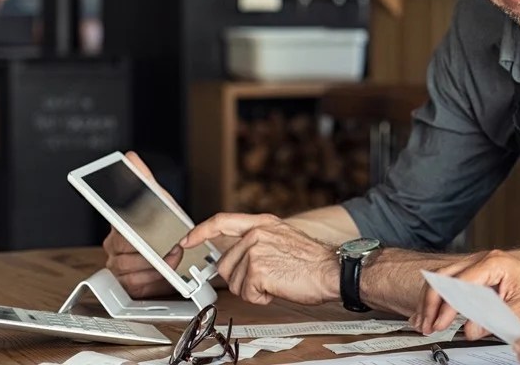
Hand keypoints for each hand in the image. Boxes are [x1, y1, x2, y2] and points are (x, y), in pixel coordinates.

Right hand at [101, 152, 179, 297]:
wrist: (176, 248)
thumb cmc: (164, 224)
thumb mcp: (158, 199)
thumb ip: (143, 179)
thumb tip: (130, 158)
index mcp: (118, 225)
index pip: (118, 229)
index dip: (130, 234)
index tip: (138, 238)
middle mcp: (113, 245)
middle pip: (126, 251)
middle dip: (152, 250)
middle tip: (171, 247)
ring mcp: (117, 265)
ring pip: (130, 269)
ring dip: (155, 266)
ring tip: (171, 258)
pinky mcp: (126, 283)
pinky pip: (135, 284)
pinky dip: (153, 279)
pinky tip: (163, 272)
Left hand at [180, 212, 337, 304]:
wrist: (332, 271)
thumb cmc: (313, 261)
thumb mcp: (283, 239)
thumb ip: (257, 242)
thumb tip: (236, 257)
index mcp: (262, 223)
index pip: (221, 222)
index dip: (200, 232)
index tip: (187, 240)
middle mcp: (256, 234)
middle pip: (225, 264)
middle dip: (241, 279)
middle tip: (266, 278)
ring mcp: (255, 250)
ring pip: (235, 282)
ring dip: (254, 289)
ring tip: (277, 281)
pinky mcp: (257, 270)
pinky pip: (246, 294)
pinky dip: (261, 298)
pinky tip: (278, 288)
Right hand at [411, 250, 519, 340]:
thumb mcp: (519, 312)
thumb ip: (491, 320)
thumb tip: (468, 329)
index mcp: (494, 263)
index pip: (459, 284)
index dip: (446, 306)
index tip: (439, 324)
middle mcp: (484, 260)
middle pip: (444, 276)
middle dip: (431, 302)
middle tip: (426, 324)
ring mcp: (481, 265)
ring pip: (444, 278)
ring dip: (432, 300)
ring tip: (424, 321)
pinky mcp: (480, 275)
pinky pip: (453, 283)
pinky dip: (441, 298)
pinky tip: (432, 312)